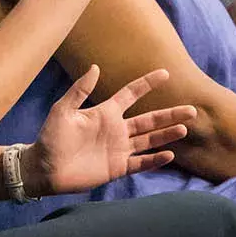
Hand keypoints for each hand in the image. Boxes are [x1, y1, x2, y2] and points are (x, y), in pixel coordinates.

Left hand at [29, 66, 194, 195]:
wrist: (43, 168)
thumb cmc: (50, 137)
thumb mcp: (62, 110)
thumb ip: (79, 91)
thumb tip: (95, 67)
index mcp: (105, 113)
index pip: (131, 94)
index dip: (147, 84)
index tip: (164, 74)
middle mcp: (117, 130)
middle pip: (150, 120)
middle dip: (170, 114)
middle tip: (192, 110)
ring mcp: (119, 149)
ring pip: (150, 140)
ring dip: (167, 135)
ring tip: (185, 129)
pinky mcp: (117, 168)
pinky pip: (140, 162)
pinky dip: (155, 159)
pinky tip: (169, 155)